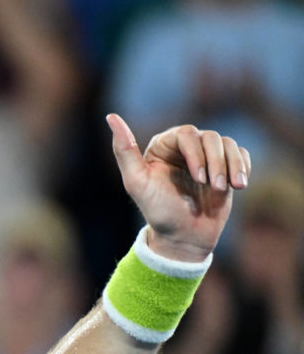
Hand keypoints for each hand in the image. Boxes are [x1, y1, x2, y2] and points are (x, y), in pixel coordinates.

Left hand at [106, 114, 250, 261]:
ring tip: (229, 188)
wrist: (184, 237)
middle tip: (214, 188)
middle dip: (215, 162)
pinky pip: (240, 154)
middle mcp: (184, 147)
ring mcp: (206, 156)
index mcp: (162, 145)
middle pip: (210, 137)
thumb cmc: (158, 211)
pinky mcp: (225, 166)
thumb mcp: (137, 183)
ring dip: (231, 166)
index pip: (186, 133)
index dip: (196, 153)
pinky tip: (239, 185)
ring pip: (227, 144)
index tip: (199, 178)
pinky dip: (242, 166)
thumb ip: (124, 150)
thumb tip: (111, 117)